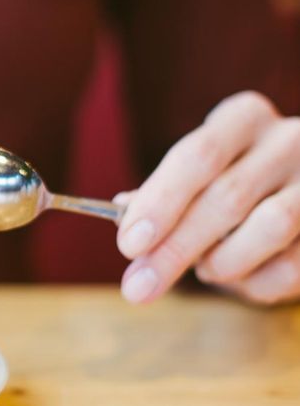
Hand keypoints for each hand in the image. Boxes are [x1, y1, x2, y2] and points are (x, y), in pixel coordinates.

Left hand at [116, 91, 299, 304]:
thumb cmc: (234, 184)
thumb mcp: (199, 176)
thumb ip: (163, 193)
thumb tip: (122, 212)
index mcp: (242, 119)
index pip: (198, 155)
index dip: (160, 201)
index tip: (128, 244)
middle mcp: (287, 141)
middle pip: (228, 197)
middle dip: (176, 248)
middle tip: (138, 286)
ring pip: (271, 226)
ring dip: (224, 262)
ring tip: (205, 271)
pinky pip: (294, 264)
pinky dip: (256, 282)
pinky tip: (241, 279)